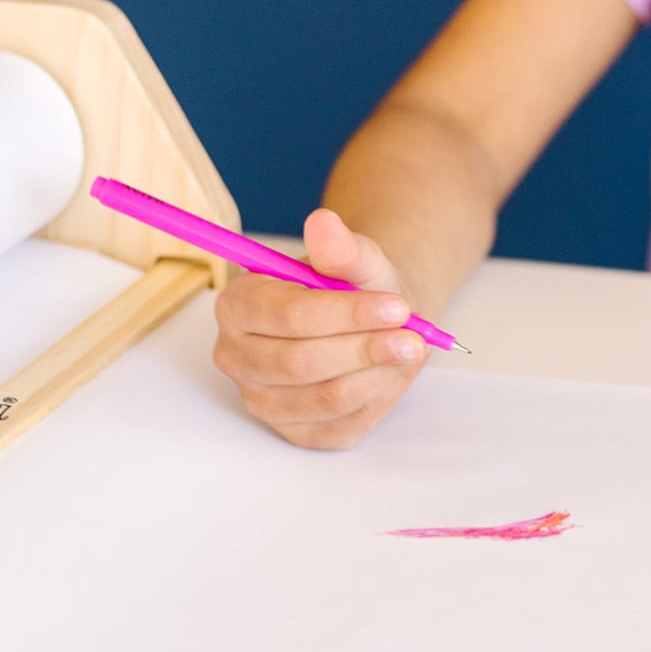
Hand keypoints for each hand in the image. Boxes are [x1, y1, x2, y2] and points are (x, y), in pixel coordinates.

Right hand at [212, 208, 427, 448]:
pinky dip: (377, 398)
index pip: (289, 315)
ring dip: (377, 373)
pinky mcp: (295, 431)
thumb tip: (324, 221)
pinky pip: (340, 424)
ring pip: (324, 397)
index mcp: (239, 304)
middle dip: (365, 348)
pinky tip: (393, 372)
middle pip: (300, 362)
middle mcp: (237, 356)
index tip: (397, 306)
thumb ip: (341, 246)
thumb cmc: (354, 286)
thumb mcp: (357, 259)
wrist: (372, 317)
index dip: (347, 314)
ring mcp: (262, 399)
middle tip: (413, 335)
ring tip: (410, 348)